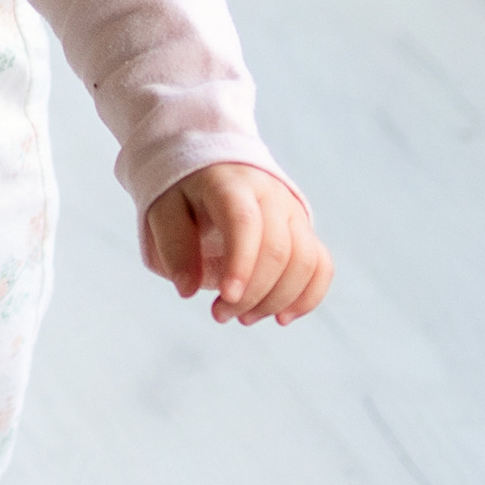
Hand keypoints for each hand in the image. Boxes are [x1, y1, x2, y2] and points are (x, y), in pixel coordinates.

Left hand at [143, 162, 331, 324]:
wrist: (211, 167)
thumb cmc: (184, 194)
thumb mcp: (163, 210)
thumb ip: (173, 246)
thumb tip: (187, 290)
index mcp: (230, 184)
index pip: (245, 223)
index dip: (241, 263)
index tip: (226, 297)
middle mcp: (270, 194)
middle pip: (278, 250)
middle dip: (252, 294)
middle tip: (219, 314)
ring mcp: (292, 212)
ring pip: (305, 261)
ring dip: (277, 300)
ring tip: (244, 318)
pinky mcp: (304, 230)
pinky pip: (321, 265)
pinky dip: (308, 297)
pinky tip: (281, 318)